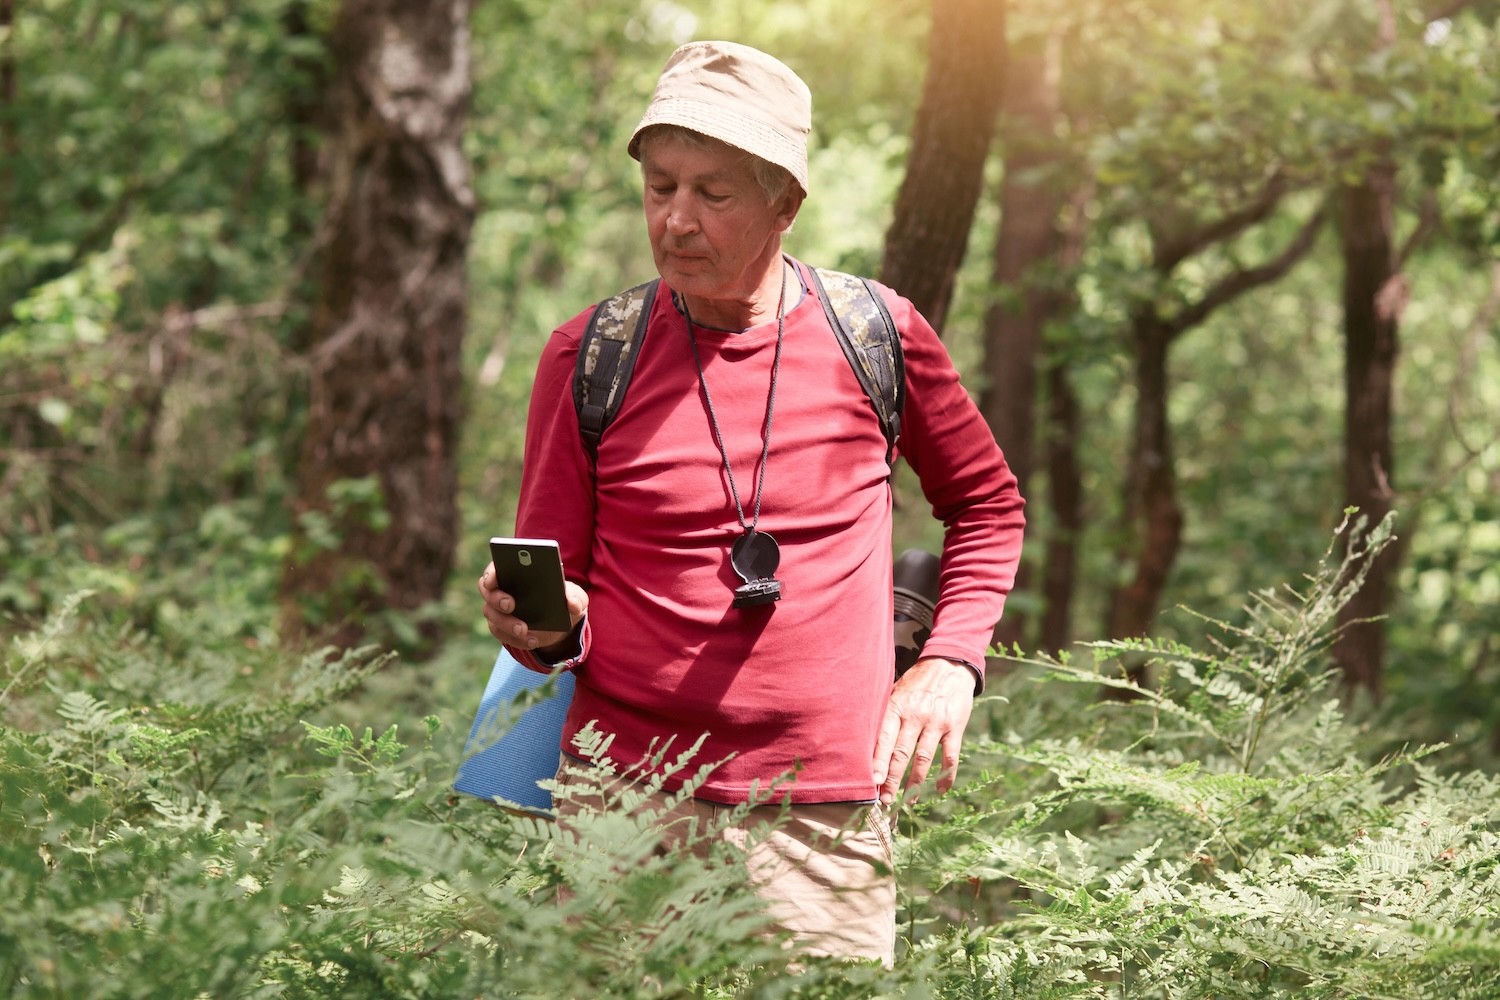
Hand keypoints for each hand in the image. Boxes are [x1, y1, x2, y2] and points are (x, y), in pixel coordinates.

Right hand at [477, 562, 588, 652]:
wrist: (561, 623)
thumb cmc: (563, 600)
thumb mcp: (575, 597)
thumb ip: (575, 597)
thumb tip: (571, 603)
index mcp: (515, 572)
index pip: (495, 568)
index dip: (492, 572)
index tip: (494, 579)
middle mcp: (501, 589)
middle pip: (487, 591)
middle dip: (497, 598)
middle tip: (510, 604)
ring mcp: (498, 610)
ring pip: (492, 615)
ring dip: (507, 623)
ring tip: (524, 629)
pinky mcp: (502, 628)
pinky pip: (501, 634)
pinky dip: (515, 639)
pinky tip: (532, 641)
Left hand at [872, 657, 975, 805]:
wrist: (949, 665)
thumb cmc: (916, 682)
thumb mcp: (896, 691)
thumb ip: (884, 714)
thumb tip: (864, 743)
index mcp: (897, 706)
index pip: (884, 739)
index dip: (877, 761)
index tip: (870, 782)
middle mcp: (915, 715)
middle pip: (901, 752)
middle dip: (892, 779)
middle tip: (884, 800)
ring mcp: (936, 722)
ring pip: (923, 757)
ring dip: (915, 782)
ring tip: (907, 801)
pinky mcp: (955, 726)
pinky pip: (950, 755)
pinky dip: (946, 775)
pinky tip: (941, 790)